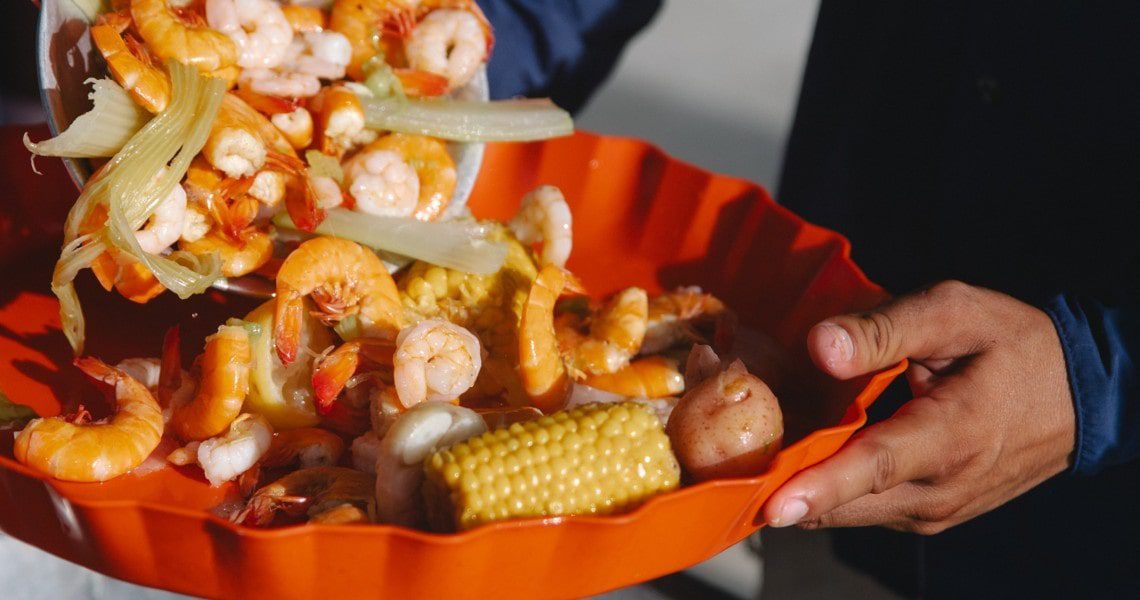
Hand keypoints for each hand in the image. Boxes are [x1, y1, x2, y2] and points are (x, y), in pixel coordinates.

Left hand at [762, 281, 1075, 533]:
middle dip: (786, 486)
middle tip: (728, 460)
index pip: (874, 468)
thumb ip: (885, 329)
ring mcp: (936, 510)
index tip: (771, 506)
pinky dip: (830, 490)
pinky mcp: (929, 514)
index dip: (819, 486)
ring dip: (804, 490)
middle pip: (848, 502)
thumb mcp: (954, 314)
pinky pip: (866, 510)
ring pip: (850, 513)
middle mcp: (942, 488)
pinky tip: (803, 457)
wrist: (1080, 395)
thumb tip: (820, 345)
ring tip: (756, 452)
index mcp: (952, 435)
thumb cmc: (1014, 345)